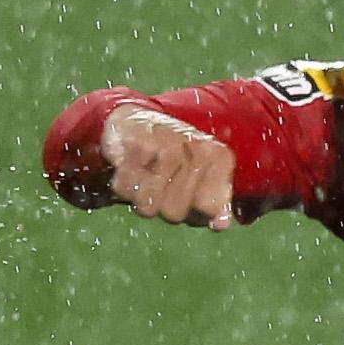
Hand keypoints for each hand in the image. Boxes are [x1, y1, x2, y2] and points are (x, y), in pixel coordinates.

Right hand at [101, 103, 237, 226]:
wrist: (135, 119)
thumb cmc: (172, 154)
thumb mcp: (201, 176)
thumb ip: (215, 202)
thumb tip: (220, 225)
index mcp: (217, 156)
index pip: (209, 207)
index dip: (194, 213)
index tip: (190, 199)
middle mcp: (195, 149)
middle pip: (175, 213)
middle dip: (164, 205)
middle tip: (162, 184)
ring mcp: (166, 146)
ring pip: (147, 206)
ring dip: (141, 197)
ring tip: (145, 177)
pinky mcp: (137, 146)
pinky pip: (125, 189)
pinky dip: (123, 184)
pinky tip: (130, 168)